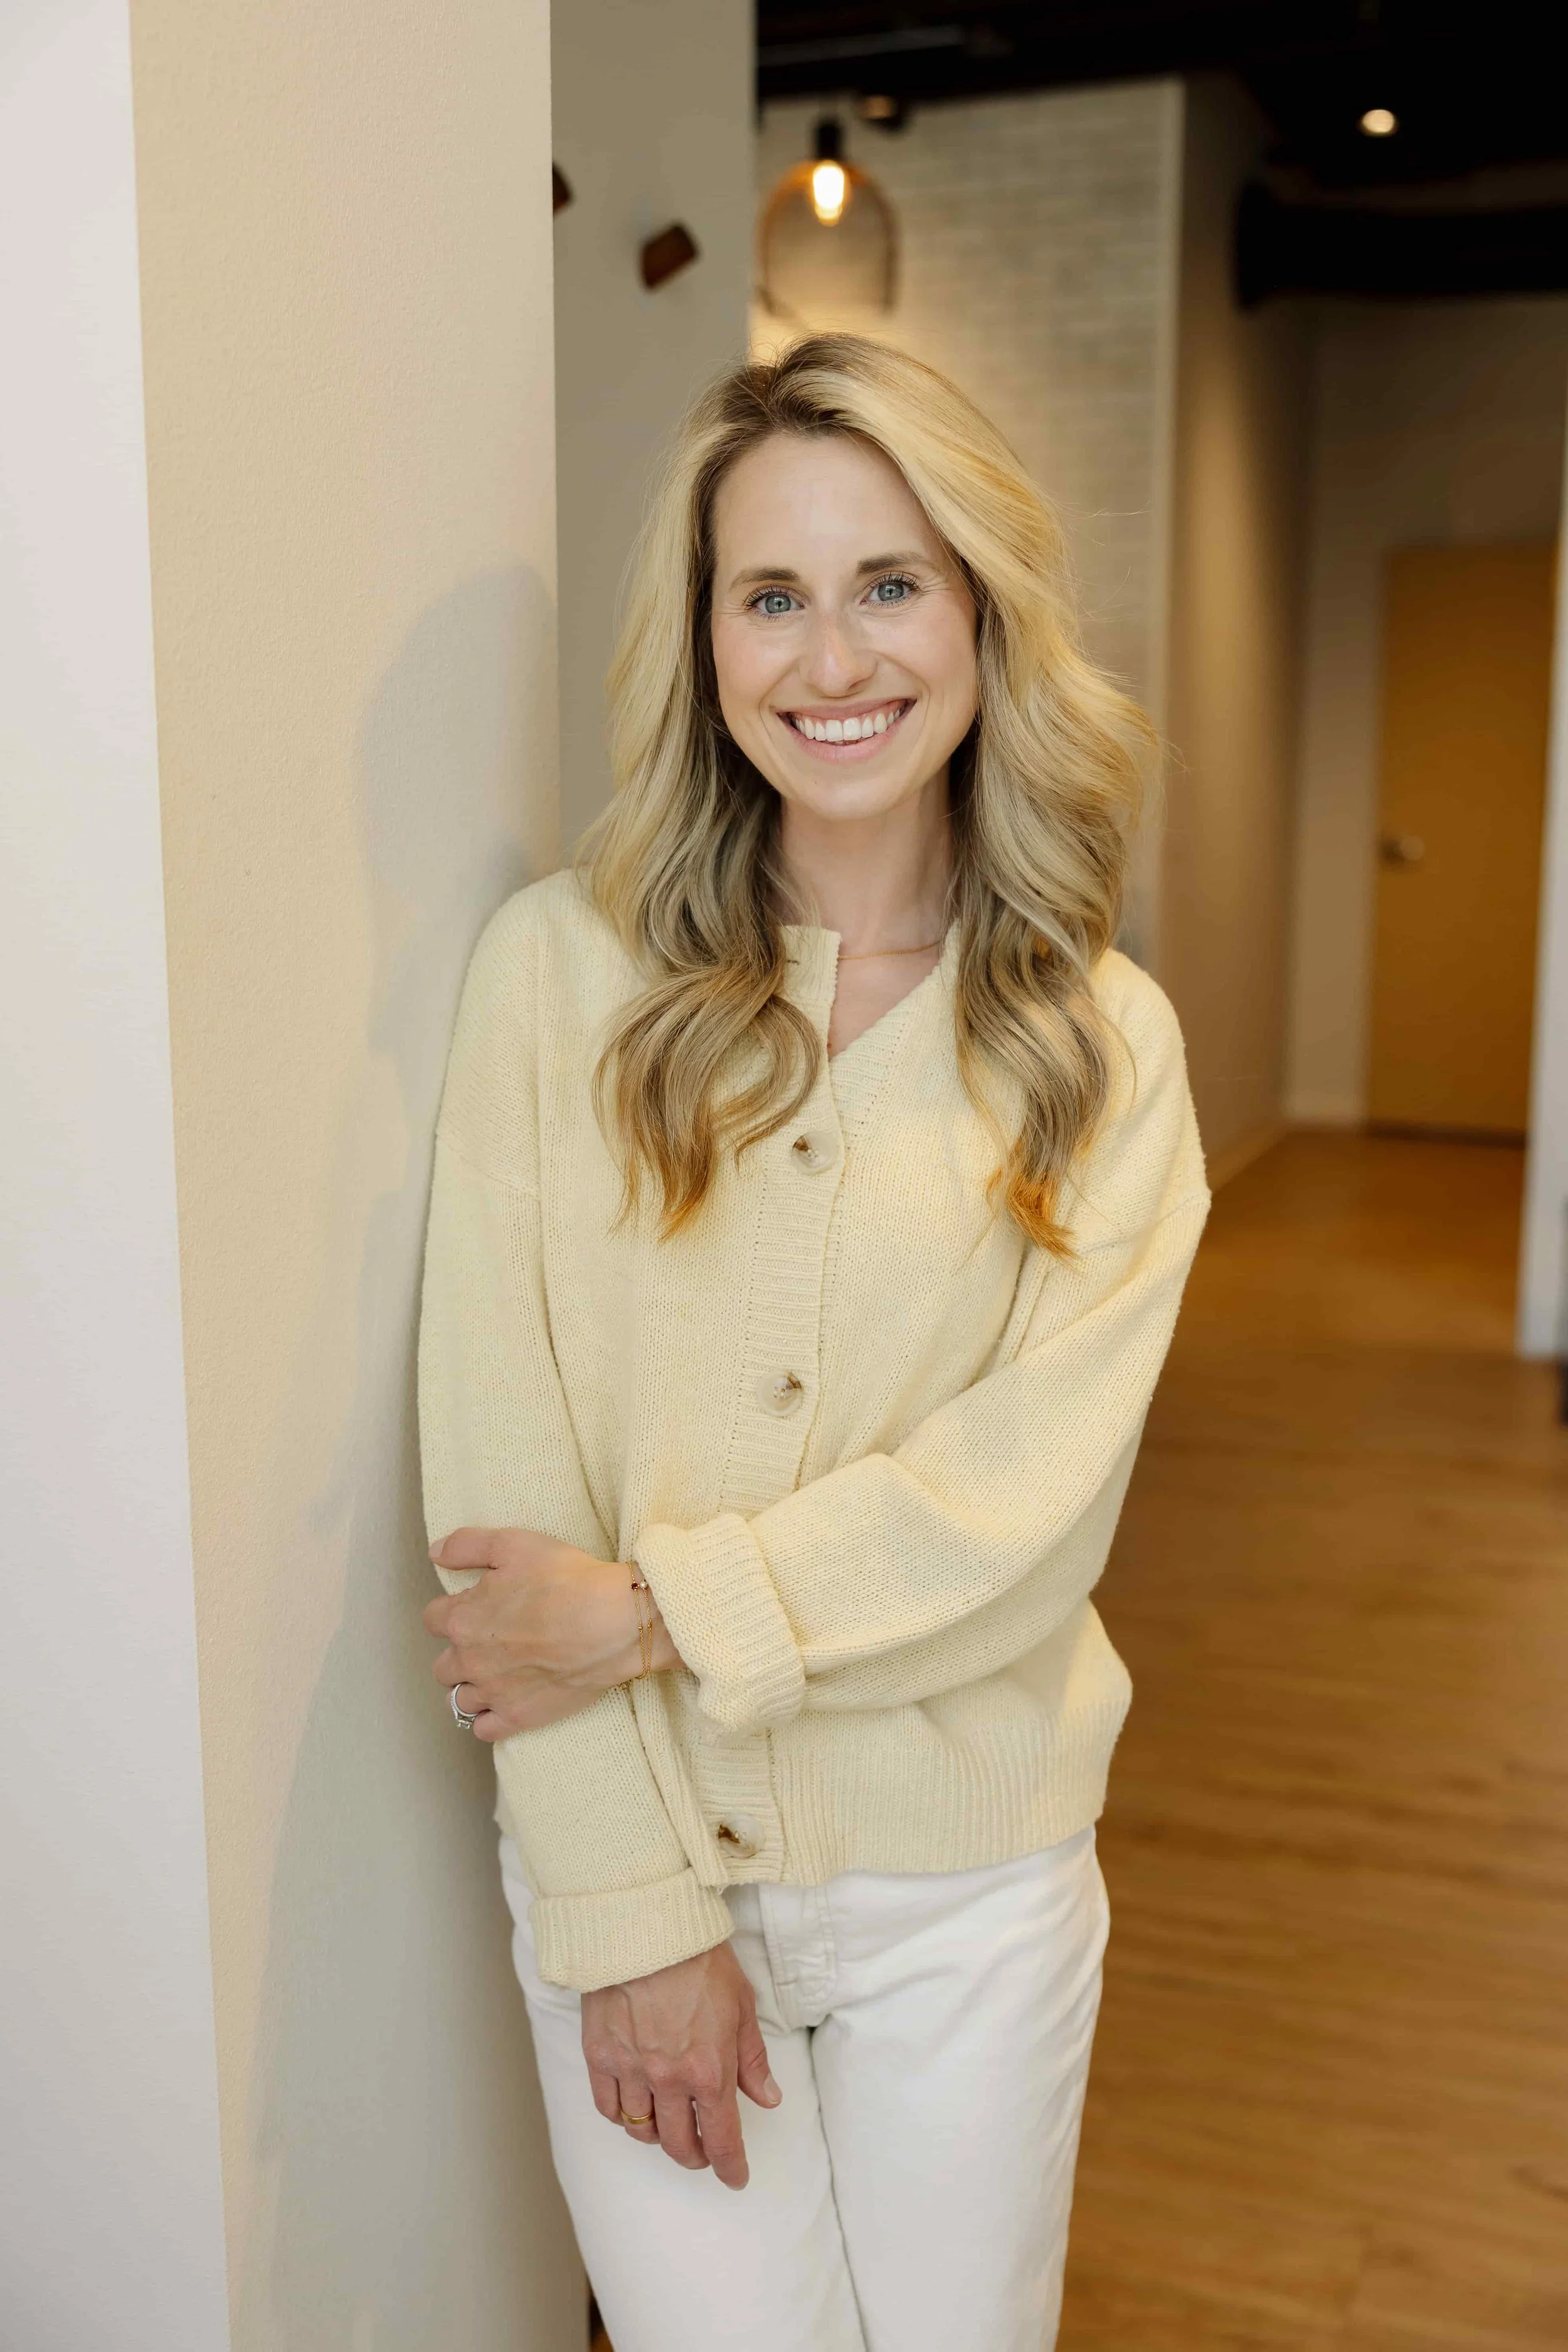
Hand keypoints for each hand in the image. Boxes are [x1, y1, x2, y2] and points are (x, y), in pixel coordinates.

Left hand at [424, 1526, 678, 1738]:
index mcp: (463, 1618)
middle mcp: (469, 1660)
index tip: (478, 1607)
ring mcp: (492, 1693)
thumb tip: (434, 1554)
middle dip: (460, 1653)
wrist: (614, 1622)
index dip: (454, 1610)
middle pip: (442, 1665)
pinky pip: (483, 1730)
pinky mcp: (518, 1718)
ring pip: (458, 1701)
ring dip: (471, 1688)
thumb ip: (466, 1546)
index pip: (433, 1619)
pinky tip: (503, 1704)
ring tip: (497, 1676)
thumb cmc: (566, 1579)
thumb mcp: (514, 1544)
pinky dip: (487, 1720)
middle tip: (491, 1642)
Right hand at [582, 1941, 780, 2191]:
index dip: (730, 2167)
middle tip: (702, 2153)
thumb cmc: (700, 1959)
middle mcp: (669, 2080)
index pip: (722, 2140)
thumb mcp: (742, 2005)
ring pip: (641, 2129)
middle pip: (678, 2144)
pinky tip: (631, 2105)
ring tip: (667, 2125)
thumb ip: (753, 2059)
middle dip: (695, 2156)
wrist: (647, 1926)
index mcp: (709, 2071)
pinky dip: (620, 2115)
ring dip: (658, 2136)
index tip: (735, 2177)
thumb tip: (768, 2098)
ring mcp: (630, 2070)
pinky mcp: (599, 2055)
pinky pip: (607, 2106)